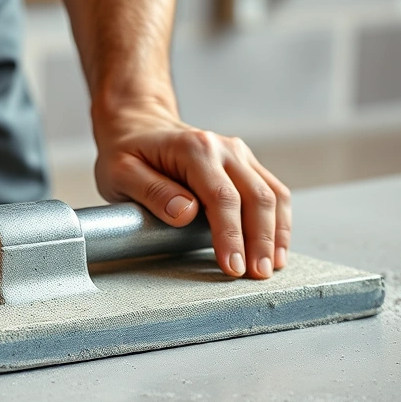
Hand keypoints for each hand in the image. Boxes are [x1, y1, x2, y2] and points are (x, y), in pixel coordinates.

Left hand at [93, 102, 290, 278]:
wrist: (138, 126)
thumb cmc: (127, 152)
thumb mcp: (121, 172)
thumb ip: (153, 192)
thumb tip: (185, 214)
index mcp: (194, 149)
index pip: (222, 198)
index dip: (230, 235)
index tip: (233, 266)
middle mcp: (224, 149)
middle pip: (257, 197)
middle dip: (260, 241)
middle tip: (256, 276)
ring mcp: (239, 155)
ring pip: (273, 195)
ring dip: (275, 234)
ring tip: (270, 267)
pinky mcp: (245, 165)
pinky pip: (273, 192)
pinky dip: (279, 222)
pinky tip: (276, 248)